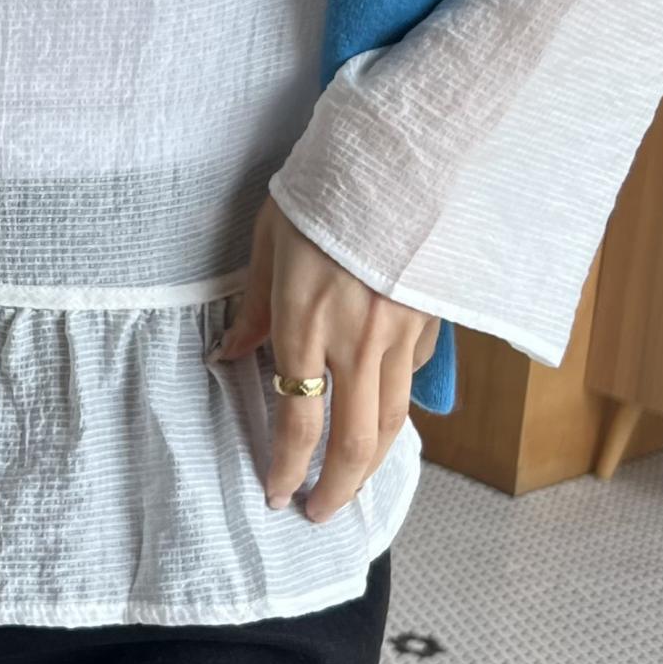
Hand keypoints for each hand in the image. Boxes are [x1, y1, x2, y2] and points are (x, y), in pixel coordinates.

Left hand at [208, 196, 440, 522]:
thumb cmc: (326, 187)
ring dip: (371, 465)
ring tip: (350, 486)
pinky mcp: (432, 317)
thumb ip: (255, 306)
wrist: (405, 150)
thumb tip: (231, 354)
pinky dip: (395, 405)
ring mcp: (402, 331)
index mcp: (308, 320)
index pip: (298, 420)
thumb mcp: (272, 238)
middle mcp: (359, 338)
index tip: (275, 494)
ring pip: (392, 421)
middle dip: (336, 489)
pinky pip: (411, 378)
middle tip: (318, 513)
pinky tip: (379, 414)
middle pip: (354, 441)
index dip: (286, 468)